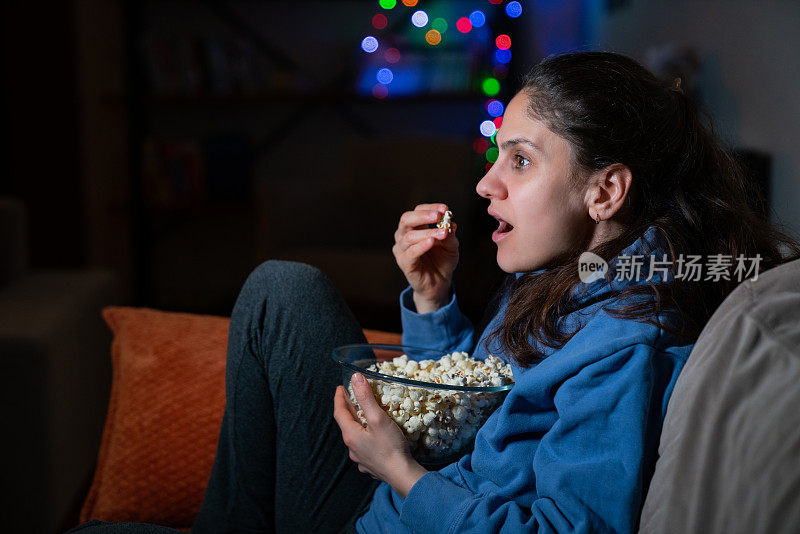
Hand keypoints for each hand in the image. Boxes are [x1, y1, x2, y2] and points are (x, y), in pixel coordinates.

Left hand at [333, 373, 427, 497]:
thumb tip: (355, 378)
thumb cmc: (390, 446)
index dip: (338, 398)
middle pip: (347, 424)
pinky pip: (365, 449)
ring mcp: (360, 458)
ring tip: (365, 416)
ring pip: (356, 437)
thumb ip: (365, 398)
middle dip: (349, 410)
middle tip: (353, 398)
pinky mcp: (370, 465)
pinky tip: (375, 438)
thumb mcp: (377, 418)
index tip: (340, 387)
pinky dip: (367, 439)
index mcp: (350, 435)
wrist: (402, 475)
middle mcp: (352, 448)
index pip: (339, 412)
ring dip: (358, 425)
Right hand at [392, 203, 459, 311]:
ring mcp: (402, 249)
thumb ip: (450, 235)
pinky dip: (421, 246)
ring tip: (442, 232)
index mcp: (415, 227)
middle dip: (423, 216)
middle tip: (438, 215)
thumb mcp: (451, 246)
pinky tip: (432, 242)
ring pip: (409, 236)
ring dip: (427, 232)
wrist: (439, 283)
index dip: (430, 208)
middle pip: (407, 219)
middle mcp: (405, 235)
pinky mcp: (404, 262)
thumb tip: (451, 223)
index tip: (445, 209)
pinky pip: (410, 252)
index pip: (418, 211)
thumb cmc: (442, 261)